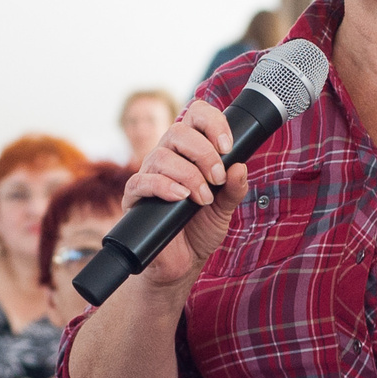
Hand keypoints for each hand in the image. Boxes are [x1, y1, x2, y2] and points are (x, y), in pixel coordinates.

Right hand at [121, 102, 247, 287]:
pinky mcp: (135, 197)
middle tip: (217, 178)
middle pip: (177, 131)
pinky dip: (163, 186)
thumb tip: (241, 166)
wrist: (182, 262)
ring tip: (203, 199)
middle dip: (203, 152)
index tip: (228, 146)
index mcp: (190, 151)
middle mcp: (168, 156)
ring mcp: (149, 175)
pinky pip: (141, 181)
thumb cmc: (201, 229)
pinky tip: (180, 198)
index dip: (212, 122)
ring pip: (161, 155)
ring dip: (188, 175)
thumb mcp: (226, 208)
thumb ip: (235, 188)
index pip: (195, 115)